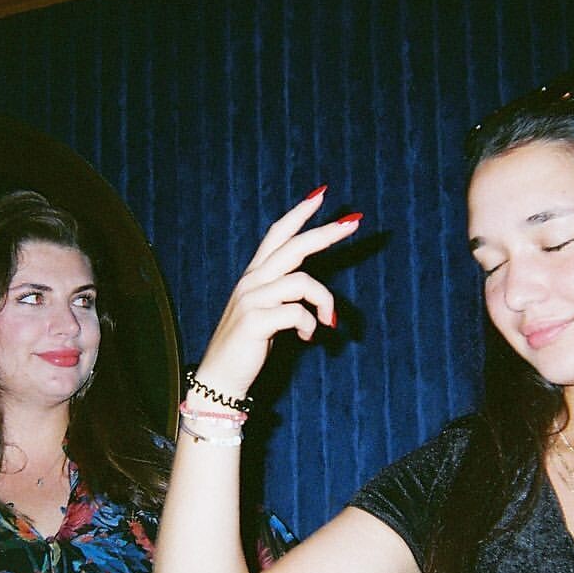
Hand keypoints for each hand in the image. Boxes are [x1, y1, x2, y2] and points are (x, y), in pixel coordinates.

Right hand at [193, 188, 359, 401]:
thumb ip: (283, 295)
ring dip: (324, 301)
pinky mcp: (256, 321)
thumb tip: (311, 289)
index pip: (277, 234)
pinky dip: (310, 325)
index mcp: (254, 276)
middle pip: (293, 247)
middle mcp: (252, 281)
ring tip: (328, 321)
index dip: (299, 213)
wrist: (219, 377)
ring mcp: (252, 299)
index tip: (321, 195)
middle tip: (354, 223)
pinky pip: (296, 313)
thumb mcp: (265, 312)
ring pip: (302, 282)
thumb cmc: (247, 347)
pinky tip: (308, 337)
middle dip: (325, 233)